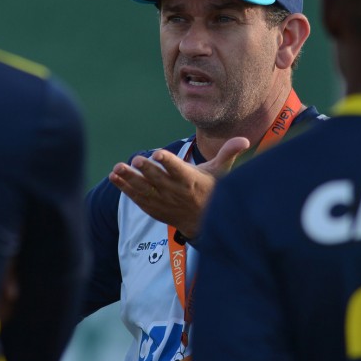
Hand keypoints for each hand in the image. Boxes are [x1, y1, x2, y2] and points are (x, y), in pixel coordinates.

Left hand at [109, 136, 250, 239]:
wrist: (201, 221)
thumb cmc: (209, 189)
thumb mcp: (220, 172)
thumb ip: (228, 153)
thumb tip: (245, 140)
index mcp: (191, 180)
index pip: (179, 170)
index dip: (168, 162)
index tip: (159, 154)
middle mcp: (176, 192)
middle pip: (159, 180)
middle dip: (147, 171)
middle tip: (137, 159)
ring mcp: (162, 201)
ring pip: (144, 190)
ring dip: (129, 179)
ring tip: (118, 168)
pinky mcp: (153, 207)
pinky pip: (137, 198)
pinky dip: (125, 188)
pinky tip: (114, 177)